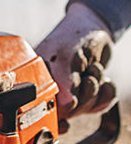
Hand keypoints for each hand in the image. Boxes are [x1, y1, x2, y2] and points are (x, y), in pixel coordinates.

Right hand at [35, 3, 116, 131]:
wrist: (94, 25)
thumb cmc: (72, 35)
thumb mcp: (64, 55)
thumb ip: (62, 81)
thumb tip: (64, 106)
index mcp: (37, 83)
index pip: (42, 110)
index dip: (56, 116)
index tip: (67, 118)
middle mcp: (51, 91)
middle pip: (67, 112)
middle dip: (83, 95)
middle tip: (85, 77)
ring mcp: (69, 93)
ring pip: (85, 108)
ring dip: (95, 88)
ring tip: (92, 69)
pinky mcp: (86, 94)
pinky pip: (100, 105)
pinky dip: (106, 93)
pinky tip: (104, 80)